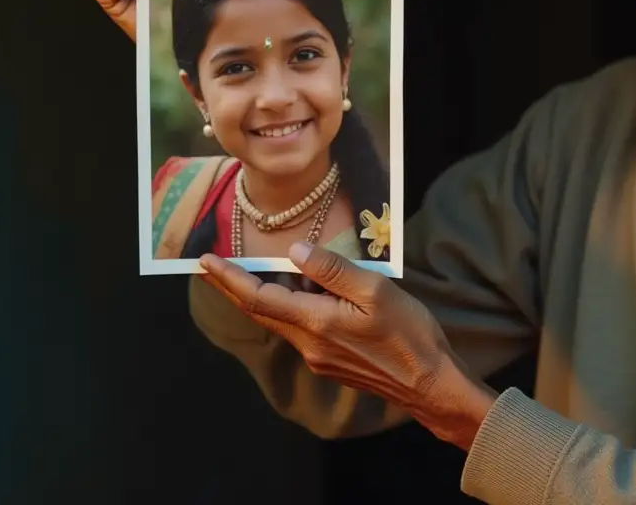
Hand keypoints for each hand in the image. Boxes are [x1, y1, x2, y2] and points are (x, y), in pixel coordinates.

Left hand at [198, 243, 497, 450]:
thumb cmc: (409, 334)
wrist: (429, 384)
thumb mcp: (376, 291)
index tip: (205, 262)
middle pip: (261, 311)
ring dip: (263, 297)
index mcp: (316, 322)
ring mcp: (318, 358)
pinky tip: (303, 295)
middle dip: (233, 287)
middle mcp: (308, 344)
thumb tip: (295, 252)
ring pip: (281, 321)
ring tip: (255, 272)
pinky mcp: (331, 363)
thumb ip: (333, 271)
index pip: (259, 298)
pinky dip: (290, 308)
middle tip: (211, 266)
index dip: (230, 279)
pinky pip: (300, 330)